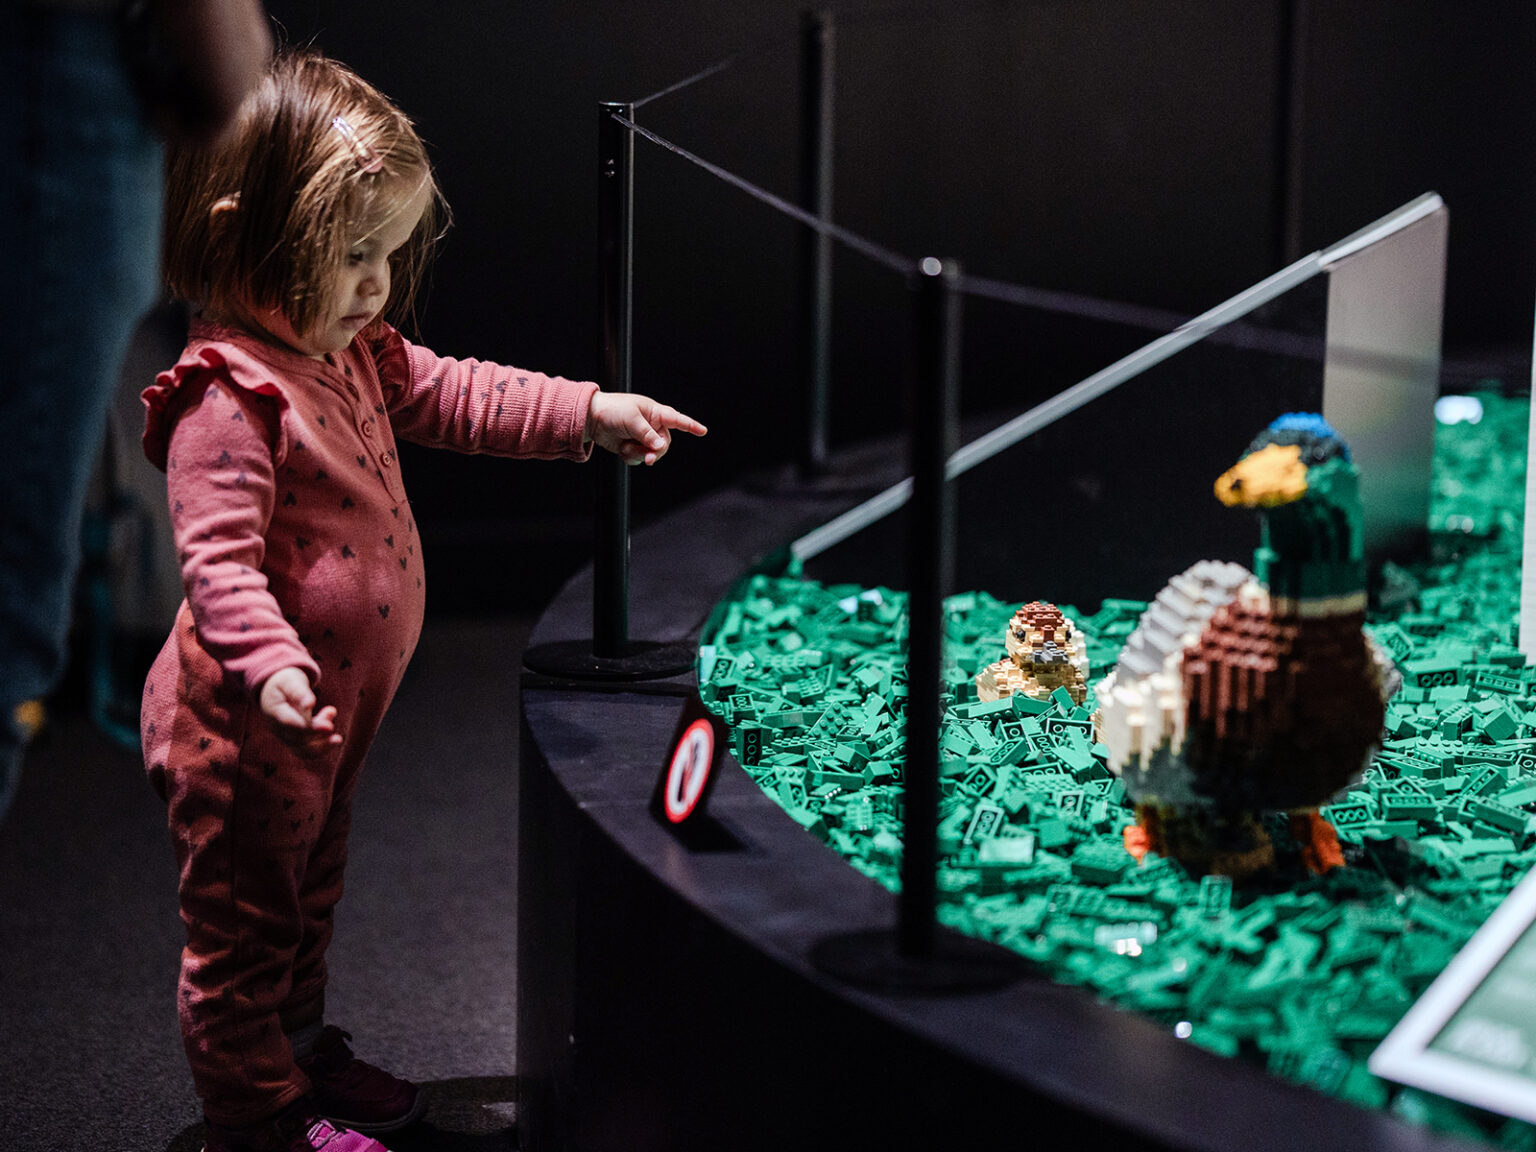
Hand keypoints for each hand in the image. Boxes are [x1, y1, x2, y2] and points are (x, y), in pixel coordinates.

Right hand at [258, 667, 342, 756]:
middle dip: (317, 731)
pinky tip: (335, 738)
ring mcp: (285, 736)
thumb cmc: (285, 683)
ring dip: (322, 746)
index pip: (289, 723)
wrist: (277, 691)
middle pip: (297, 737)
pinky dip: (322, 747)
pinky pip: (307, 751)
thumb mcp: (290, 681)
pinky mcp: (295, 741)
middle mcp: (277, 728)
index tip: (327, 725)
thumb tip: (310, 703)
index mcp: (274, 711)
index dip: (307, 727)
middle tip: (333, 714)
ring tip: (338, 739)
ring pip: (302, 750)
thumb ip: (299, 691)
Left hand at [585, 392, 706, 465]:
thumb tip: (661, 446)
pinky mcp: (633, 447)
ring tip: (626, 447)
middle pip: (664, 444)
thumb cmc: (611, 411)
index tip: (703, 431)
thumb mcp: (631, 420)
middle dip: (656, 451)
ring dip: (640, 454)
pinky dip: (632, 457)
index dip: (690, 425)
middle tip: (648, 458)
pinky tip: (622, 449)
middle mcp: (651, 425)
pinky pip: (640, 459)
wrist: (590, 419)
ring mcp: (642, 437)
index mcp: (654, 412)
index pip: (676, 419)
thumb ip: (648, 434)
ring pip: (652, 453)